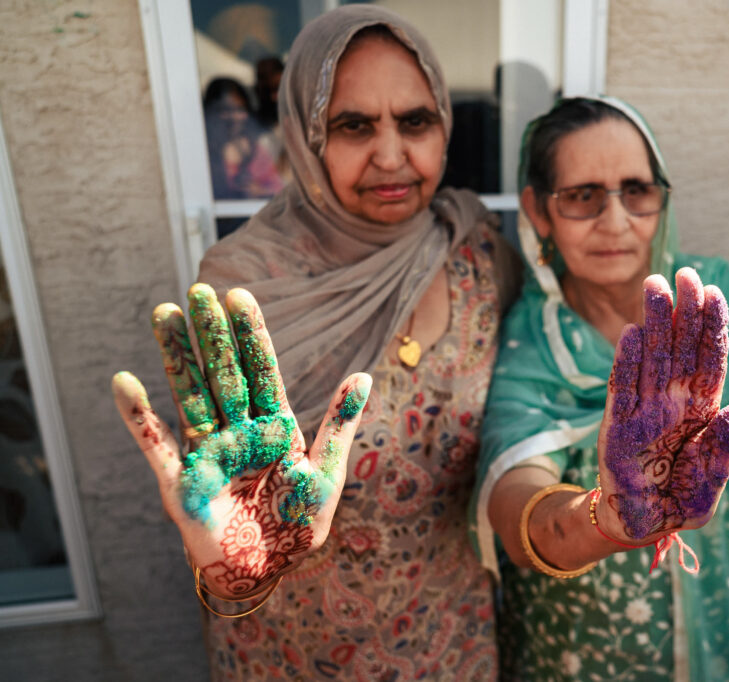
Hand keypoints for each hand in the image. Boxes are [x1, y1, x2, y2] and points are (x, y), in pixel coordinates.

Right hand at [112, 284, 369, 598]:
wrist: (267, 570)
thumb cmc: (298, 523)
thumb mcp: (326, 472)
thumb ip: (339, 424)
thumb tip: (363, 375)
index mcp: (274, 425)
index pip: (261, 370)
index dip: (250, 336)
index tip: (239, 297)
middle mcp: (237, 431)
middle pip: (223, 374)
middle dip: (213, 335)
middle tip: (200, 292)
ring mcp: (207, 452)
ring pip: (189, 394)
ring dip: (177, 357)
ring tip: (164, 314)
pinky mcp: (182, 482)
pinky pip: (156, 444)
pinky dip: (139, 416)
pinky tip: (125, 381)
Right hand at [596, 268, 728, 541]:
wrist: (647, 524)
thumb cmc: (685, 497)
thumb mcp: (715, 470)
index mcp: (703, 407)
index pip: (709, 357)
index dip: (711, 326)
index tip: (715, 292)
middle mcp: (673, 400)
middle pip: (679, 346)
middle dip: (682, 310)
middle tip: (684, 274)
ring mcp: (644, 409)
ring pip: (650, 357)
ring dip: (653, 322)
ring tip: (655, 287)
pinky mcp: (618, 424)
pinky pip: (622, 387)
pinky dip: (625, 361)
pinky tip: (631, 333)